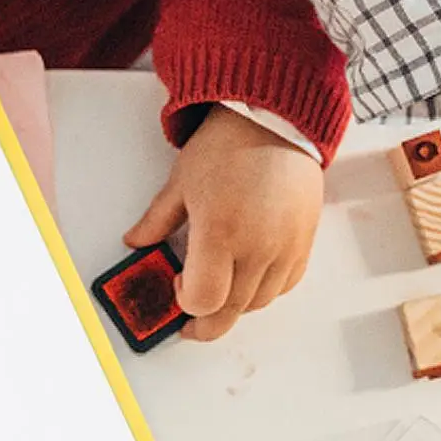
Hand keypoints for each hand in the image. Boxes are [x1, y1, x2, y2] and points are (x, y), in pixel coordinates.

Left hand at [125, 105, 322, 340]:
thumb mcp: (181, 182)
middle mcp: (257, 247)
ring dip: (235, 305)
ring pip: (259, 303)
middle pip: (231, 311)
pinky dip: (265, 289)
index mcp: (219, 232)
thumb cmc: (229, 143)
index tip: (177, 289)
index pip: (204, 301)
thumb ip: (157, 220)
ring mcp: (285, 247)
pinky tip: (248, 276)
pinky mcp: (304, 241)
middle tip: (192, 317)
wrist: (275, 119)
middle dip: (207, 321)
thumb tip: (136, 242)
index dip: (186, 305)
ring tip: (219, 287)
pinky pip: (285, 284)